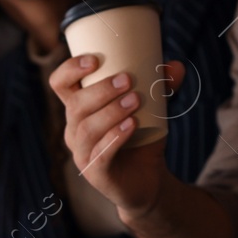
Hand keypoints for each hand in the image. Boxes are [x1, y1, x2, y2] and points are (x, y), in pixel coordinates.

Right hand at [49, 56, 182, 216]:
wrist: (148, 178)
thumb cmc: (142, 136)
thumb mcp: (152, 107)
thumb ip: (162, 87)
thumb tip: (177, 66)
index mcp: (80, 108)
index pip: (61, 84)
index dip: (70, 69)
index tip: (95, 59)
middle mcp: (75, 129)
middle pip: (75, 105)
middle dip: (101, 89)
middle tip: (128, 79)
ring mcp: (82, 152)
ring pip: (87, 128)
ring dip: (111, 112)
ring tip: (135, 100)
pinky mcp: (95, 173)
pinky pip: (99, 154)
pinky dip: (115, 137)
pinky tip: (132, 125)